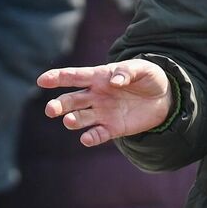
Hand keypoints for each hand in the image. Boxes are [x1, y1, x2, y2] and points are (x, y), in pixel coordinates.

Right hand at [39, 59, 173, 146]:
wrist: (165, 98)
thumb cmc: (149, 78)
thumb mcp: (143, 68)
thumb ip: (127, 71)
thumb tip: (114, 81)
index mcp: (99, 77)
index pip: (74, 77)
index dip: (57, 77)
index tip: (42, 81)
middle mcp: (95, 96)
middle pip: (71, 100)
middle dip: (59, 105)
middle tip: (51, 109)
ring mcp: (102, 113)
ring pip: (80, 118)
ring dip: (72, 120)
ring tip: (70, 121)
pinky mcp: (112, 128)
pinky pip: (97, 134)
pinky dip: (90, 137)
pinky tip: (87, 138)